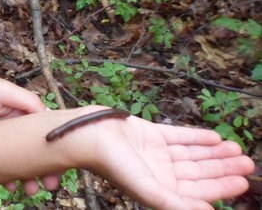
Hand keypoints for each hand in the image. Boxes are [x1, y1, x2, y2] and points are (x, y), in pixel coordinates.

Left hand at [0, 69, 58, 192]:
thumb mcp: (4, 91)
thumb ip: (26, 101)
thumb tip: (48, 117)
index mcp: (20, 115)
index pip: (43, 134)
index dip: (54, 149)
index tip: (61, 165)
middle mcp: (11, 129)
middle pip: (33, 153)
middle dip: (43, 169)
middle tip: (49, 184)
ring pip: (17, 163)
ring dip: (26, 177)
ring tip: (30, 189)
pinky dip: (5, 178)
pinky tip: (8, 185)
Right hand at [73, 110, 253, 209]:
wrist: (90, 136)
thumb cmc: (115, 166)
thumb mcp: (148, 191)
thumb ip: (176, 204)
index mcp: (160, 190)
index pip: (197, 191)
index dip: (220, 187)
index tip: (243, 182)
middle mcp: (160, 173)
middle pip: (199, 172)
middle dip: (223, 168)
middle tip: (248, 162)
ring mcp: (155, 152)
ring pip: (192, 153)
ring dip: (214, 152)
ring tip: (237, 149)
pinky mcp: (150, 133)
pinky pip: (178, 136)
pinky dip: (196, 137)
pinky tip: (214, 138)